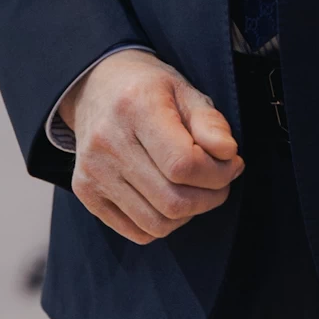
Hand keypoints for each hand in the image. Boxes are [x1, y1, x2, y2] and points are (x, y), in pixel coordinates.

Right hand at [60, 49, 243, 245]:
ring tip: (197, 189)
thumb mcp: (185, 89)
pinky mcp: (86, 192)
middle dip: (210, 197)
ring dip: (189, 214)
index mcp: (136, 107)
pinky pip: (137, 231)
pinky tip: (171, 197)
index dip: (218, 173)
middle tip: (222, 180)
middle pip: (172, 200)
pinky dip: (163, 223)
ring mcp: (93, 171)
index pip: (183, 164)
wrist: (97, 87)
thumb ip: (209, 121)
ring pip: (156, 223)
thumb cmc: (148, 88)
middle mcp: (108, 142)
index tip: (232, 163)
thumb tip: (228, 154)